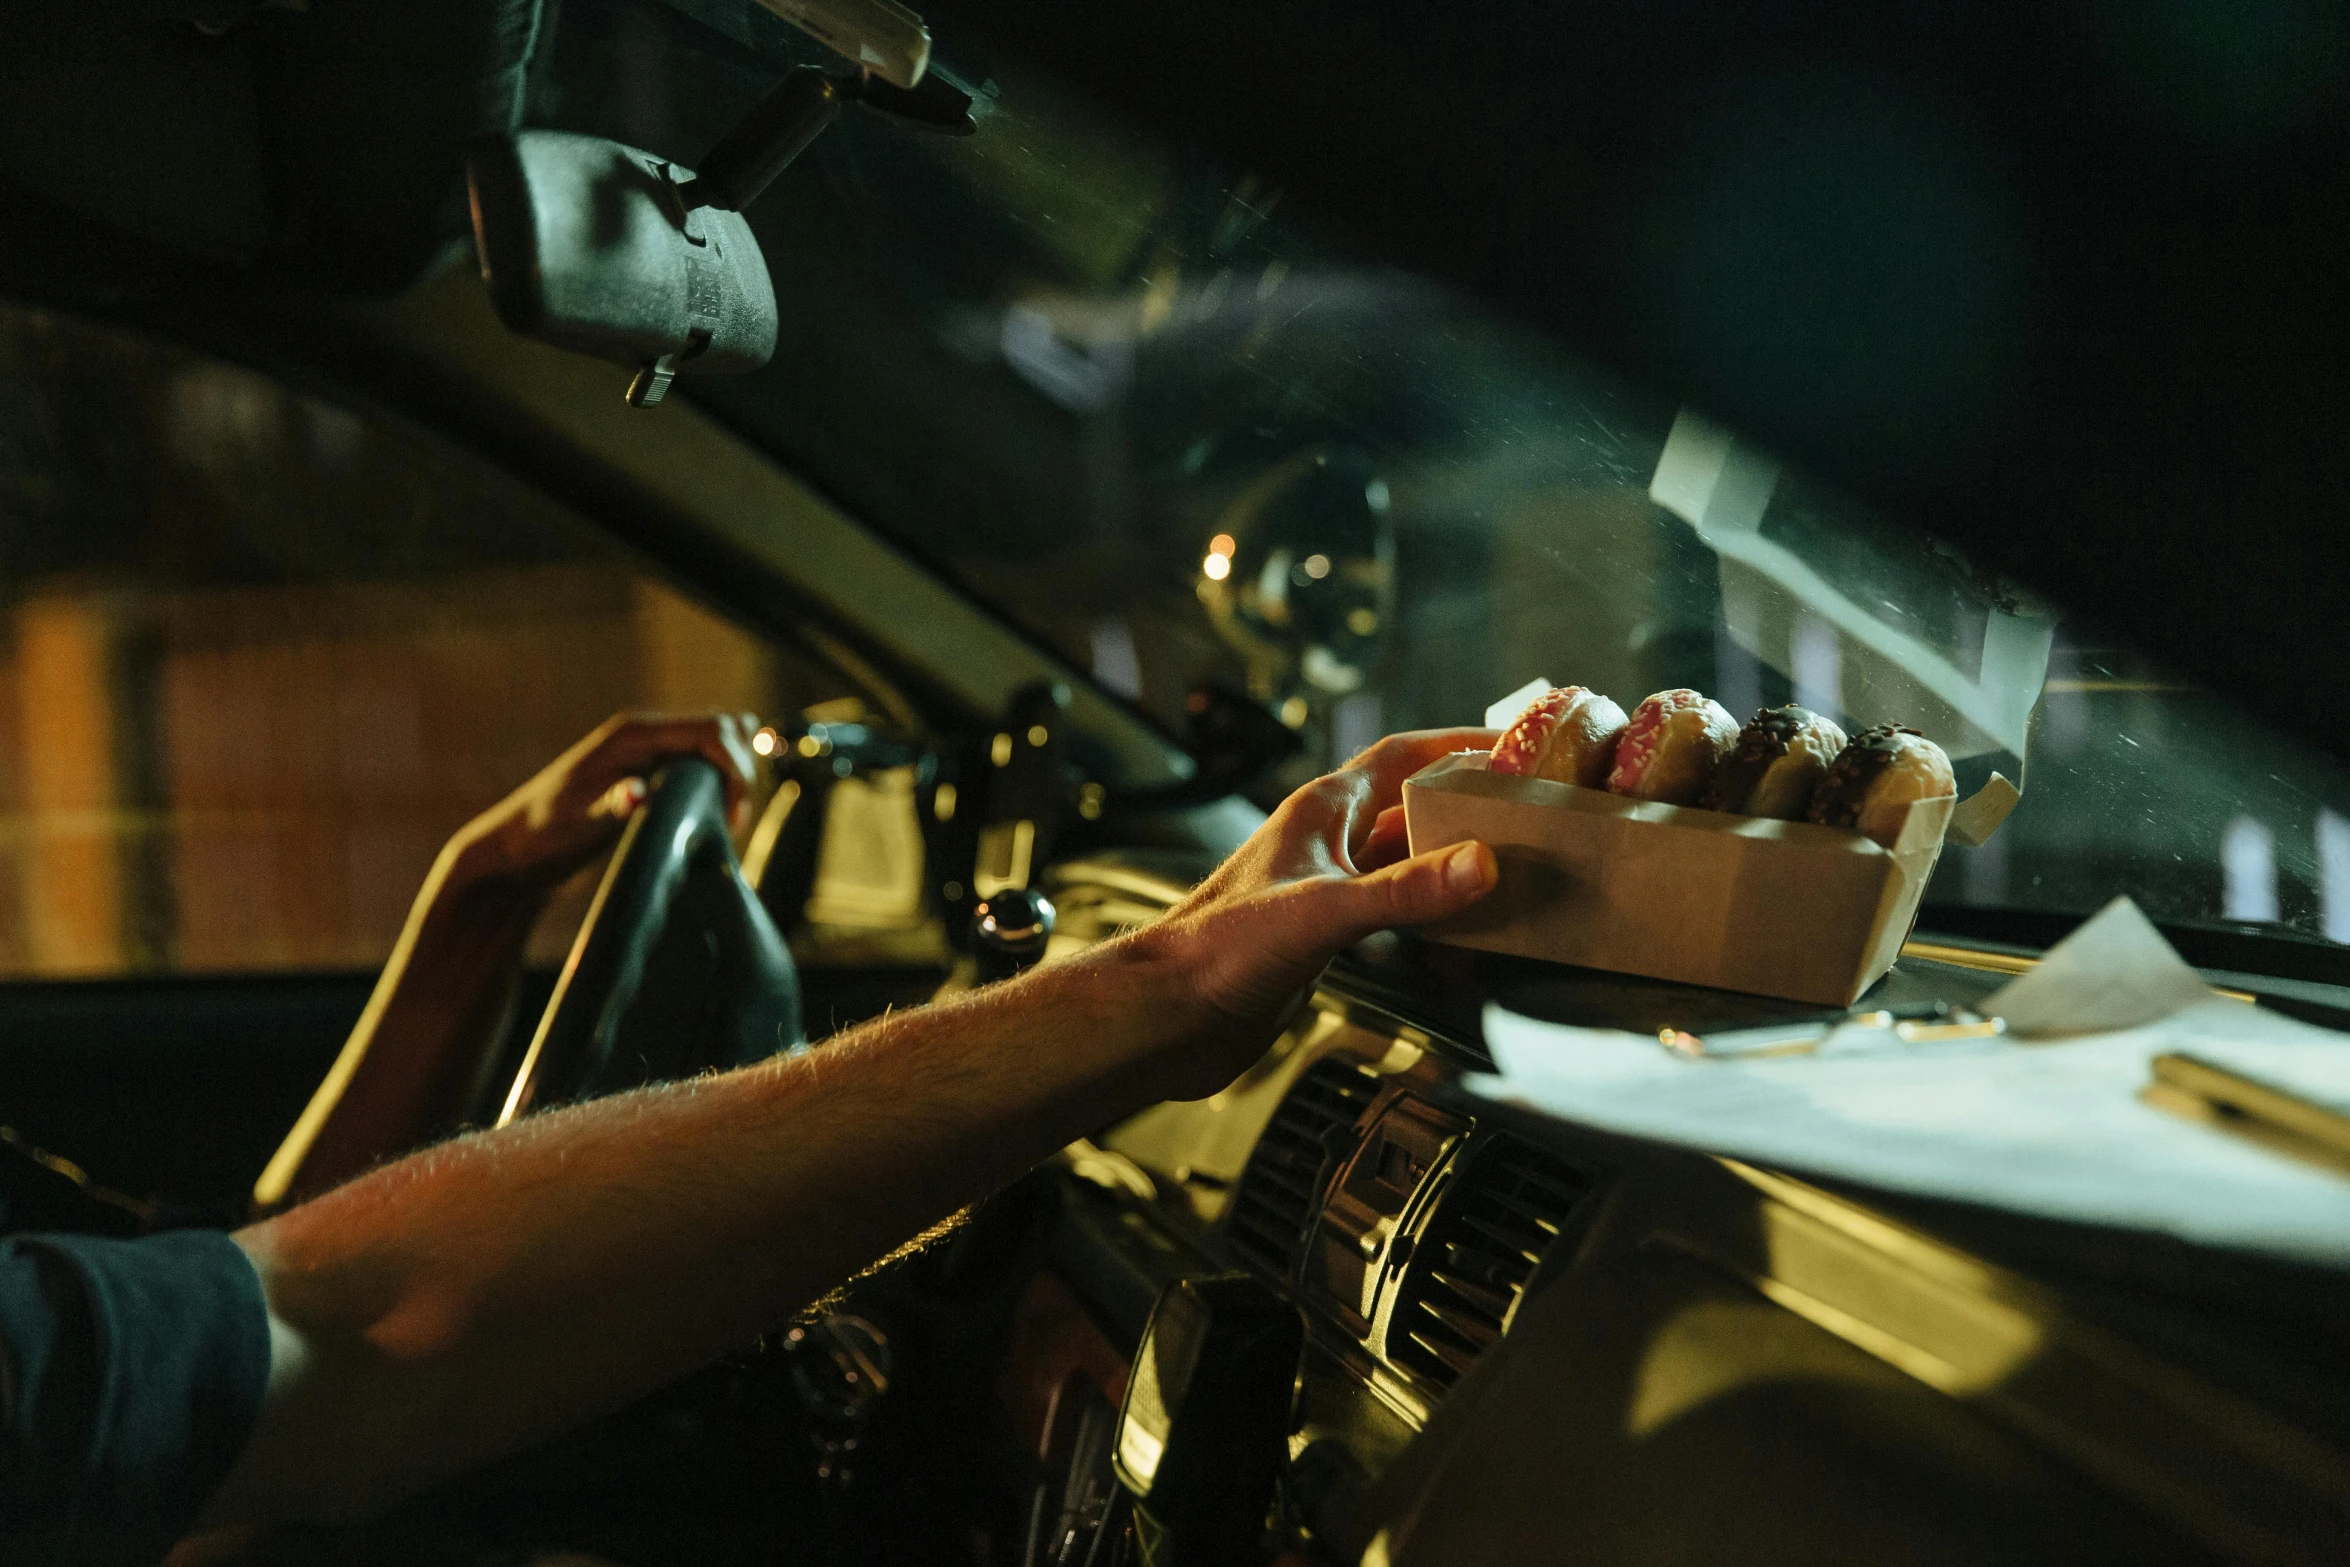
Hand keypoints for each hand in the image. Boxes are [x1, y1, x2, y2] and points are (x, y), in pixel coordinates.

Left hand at [446, 712, 761, 898]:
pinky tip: (711, 816)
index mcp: (631, 736)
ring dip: (735, 772)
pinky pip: (704, 757)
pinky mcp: (651, 766)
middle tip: (732, 821)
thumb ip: (610, 809)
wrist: (513, 850)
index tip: (733, 818)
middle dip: (742, 770)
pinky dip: (721, 779)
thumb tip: (639, 792)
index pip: (712, 732)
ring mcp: (648, 747)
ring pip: (719, 739)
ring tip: (726, 819)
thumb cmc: (540, 841)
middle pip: (725, 727)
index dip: (736, 769)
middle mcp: (644, 732)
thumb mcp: (575, 830)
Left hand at [1113, 728, 1499, 1101]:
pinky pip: (1393, 909)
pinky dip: (1429, 912)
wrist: (1169, 1016)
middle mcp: (1326, 843)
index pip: (1401, 756)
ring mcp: (1325, 889)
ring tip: (1509, 863)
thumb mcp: (1322, 911)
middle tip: (1527, 810)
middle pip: (1410, 806)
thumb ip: (1405, 889)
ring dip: (1451, 860)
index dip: (1456, 744)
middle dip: (1467, 805)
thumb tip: (1480, 863)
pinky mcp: (1324, 935)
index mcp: (1321, 813)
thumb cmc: (1215, 951)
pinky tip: (1459, 927)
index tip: (1513, 743)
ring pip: (1404, 859)